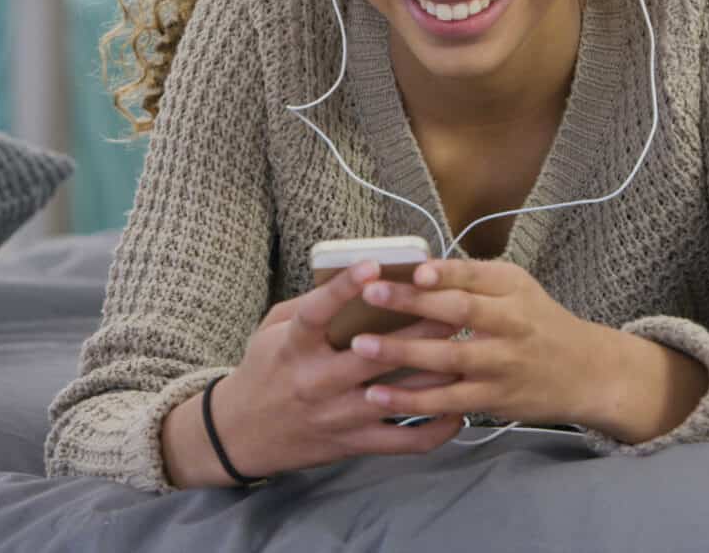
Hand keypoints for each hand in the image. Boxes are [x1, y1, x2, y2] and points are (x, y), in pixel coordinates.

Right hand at [206, 261, 466, 479]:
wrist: (241, 434)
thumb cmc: (264, 371)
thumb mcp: (273, 330)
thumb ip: (310, 305)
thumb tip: (355, 277)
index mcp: (294, 346)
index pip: (317, 312)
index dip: (344, 288)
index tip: (373, 265)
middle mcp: (317, 381)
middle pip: (376, 355)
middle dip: (420, 329)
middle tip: (453, 307)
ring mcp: (338, 415)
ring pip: (400, 396)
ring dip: (438, 374)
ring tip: (468, 351)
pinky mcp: (353, 443)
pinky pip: (405, 441)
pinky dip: (437, 429)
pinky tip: (456, 410)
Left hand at [343, 259, 602, 425]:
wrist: (586, 372)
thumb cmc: (539, 323)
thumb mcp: (517, 288)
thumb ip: (472, 279)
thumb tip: (415, 268)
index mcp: (513, 289)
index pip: (474, 276)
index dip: (443, 273)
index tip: (411, 269)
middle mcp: (511, 324)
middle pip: (459, 312)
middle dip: (412, 303)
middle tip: (370, 294)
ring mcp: (502, 365)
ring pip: (449, 358)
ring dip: (402, 352)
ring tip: (361, 346)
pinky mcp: (493, 399)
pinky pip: (447, 401)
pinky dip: (412, 400)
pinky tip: (378, 395)